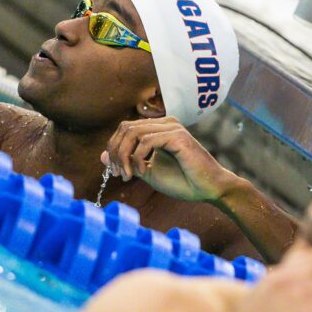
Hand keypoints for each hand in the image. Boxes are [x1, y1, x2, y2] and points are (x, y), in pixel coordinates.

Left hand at [102, 117, 237, 202]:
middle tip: (118, 173)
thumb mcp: (148, 171)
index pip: (125, 128)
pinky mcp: (177, 136)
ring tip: (128, 175)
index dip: (114, 149)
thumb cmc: (183, 181)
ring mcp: (172, 127)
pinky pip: (146, 141)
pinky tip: (143, 172)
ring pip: (132, 132)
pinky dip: (137, 158)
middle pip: (125, 128)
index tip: (115, 171)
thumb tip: (103, 155)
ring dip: (124, 156)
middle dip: (115, 152)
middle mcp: (165, 123)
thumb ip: (127, 161)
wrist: (209, 189)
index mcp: (158, 128)